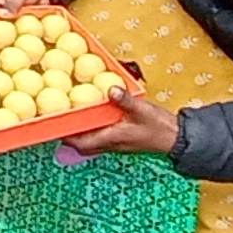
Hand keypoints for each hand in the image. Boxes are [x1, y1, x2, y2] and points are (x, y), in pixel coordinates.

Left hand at [64, 87, 180, 155]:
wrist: (176, 139)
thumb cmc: (160, 128)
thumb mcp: (142, 110)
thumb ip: (125, 100)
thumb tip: (109, 89)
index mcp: (112, 139)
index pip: (82, 143)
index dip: (67, 137)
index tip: (55, 126)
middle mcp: (111, 144)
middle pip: (83, 144)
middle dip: (70, 135)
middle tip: (61, 120)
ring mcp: (117, 143)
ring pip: (92, 141)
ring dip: (82, 132)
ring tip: (74, 117)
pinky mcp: (123, 139)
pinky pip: (103, 135)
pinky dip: (95, 127)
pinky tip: (97, 115)